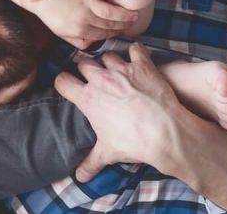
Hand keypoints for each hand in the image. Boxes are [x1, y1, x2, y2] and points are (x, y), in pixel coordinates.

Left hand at [31, 0, 137, 49]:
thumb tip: (92, 44)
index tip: (123, 30)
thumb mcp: (60, 31)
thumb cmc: (49, 11)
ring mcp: (85, 2)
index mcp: (78, 31)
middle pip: (109, 24)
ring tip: (134, 12)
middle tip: (134, 21)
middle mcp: (83, 18)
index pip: (103, 34)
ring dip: (123, 13)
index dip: (115, 33)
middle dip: (123, 24)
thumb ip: (77, 39)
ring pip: (109, 11)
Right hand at [54, 44, 189, 180]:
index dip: (63, 82)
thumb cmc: (133, 142)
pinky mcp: (143, 64)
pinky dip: (136, 51)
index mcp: (88, 98)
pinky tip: (137, 56)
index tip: (67, 85)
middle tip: (91, 76)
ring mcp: (122, 69)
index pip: (63, 81)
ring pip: (108, 55)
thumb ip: (90, 162)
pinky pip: (135, 49)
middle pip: (84, 63)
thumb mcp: (108, 153)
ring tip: (115, 68)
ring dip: (109, 61)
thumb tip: (79, 178)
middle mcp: (101, 79)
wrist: (164, 131)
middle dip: (85, 68)